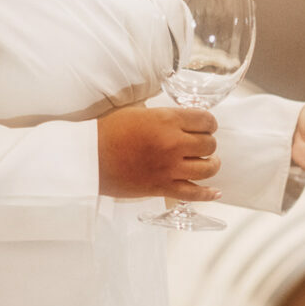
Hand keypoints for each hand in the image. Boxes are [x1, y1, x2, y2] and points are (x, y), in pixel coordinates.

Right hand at [97, 105, 220, 201]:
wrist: (89, 157)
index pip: (205, 120)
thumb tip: (182, 120)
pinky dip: (207, 194)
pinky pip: (193, 193)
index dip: (209, 123)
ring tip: (207, 162)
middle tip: (200, 144)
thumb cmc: (109, 131)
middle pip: (209, 144)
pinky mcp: (162, 187)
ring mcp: (169, 168)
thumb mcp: (139, 111)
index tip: (206, 126)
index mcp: (167, 120)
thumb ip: (165, 116)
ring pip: (207, 168)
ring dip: (211, 165)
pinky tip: (215, 192)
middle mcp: (172, 143)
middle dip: (208, 143)